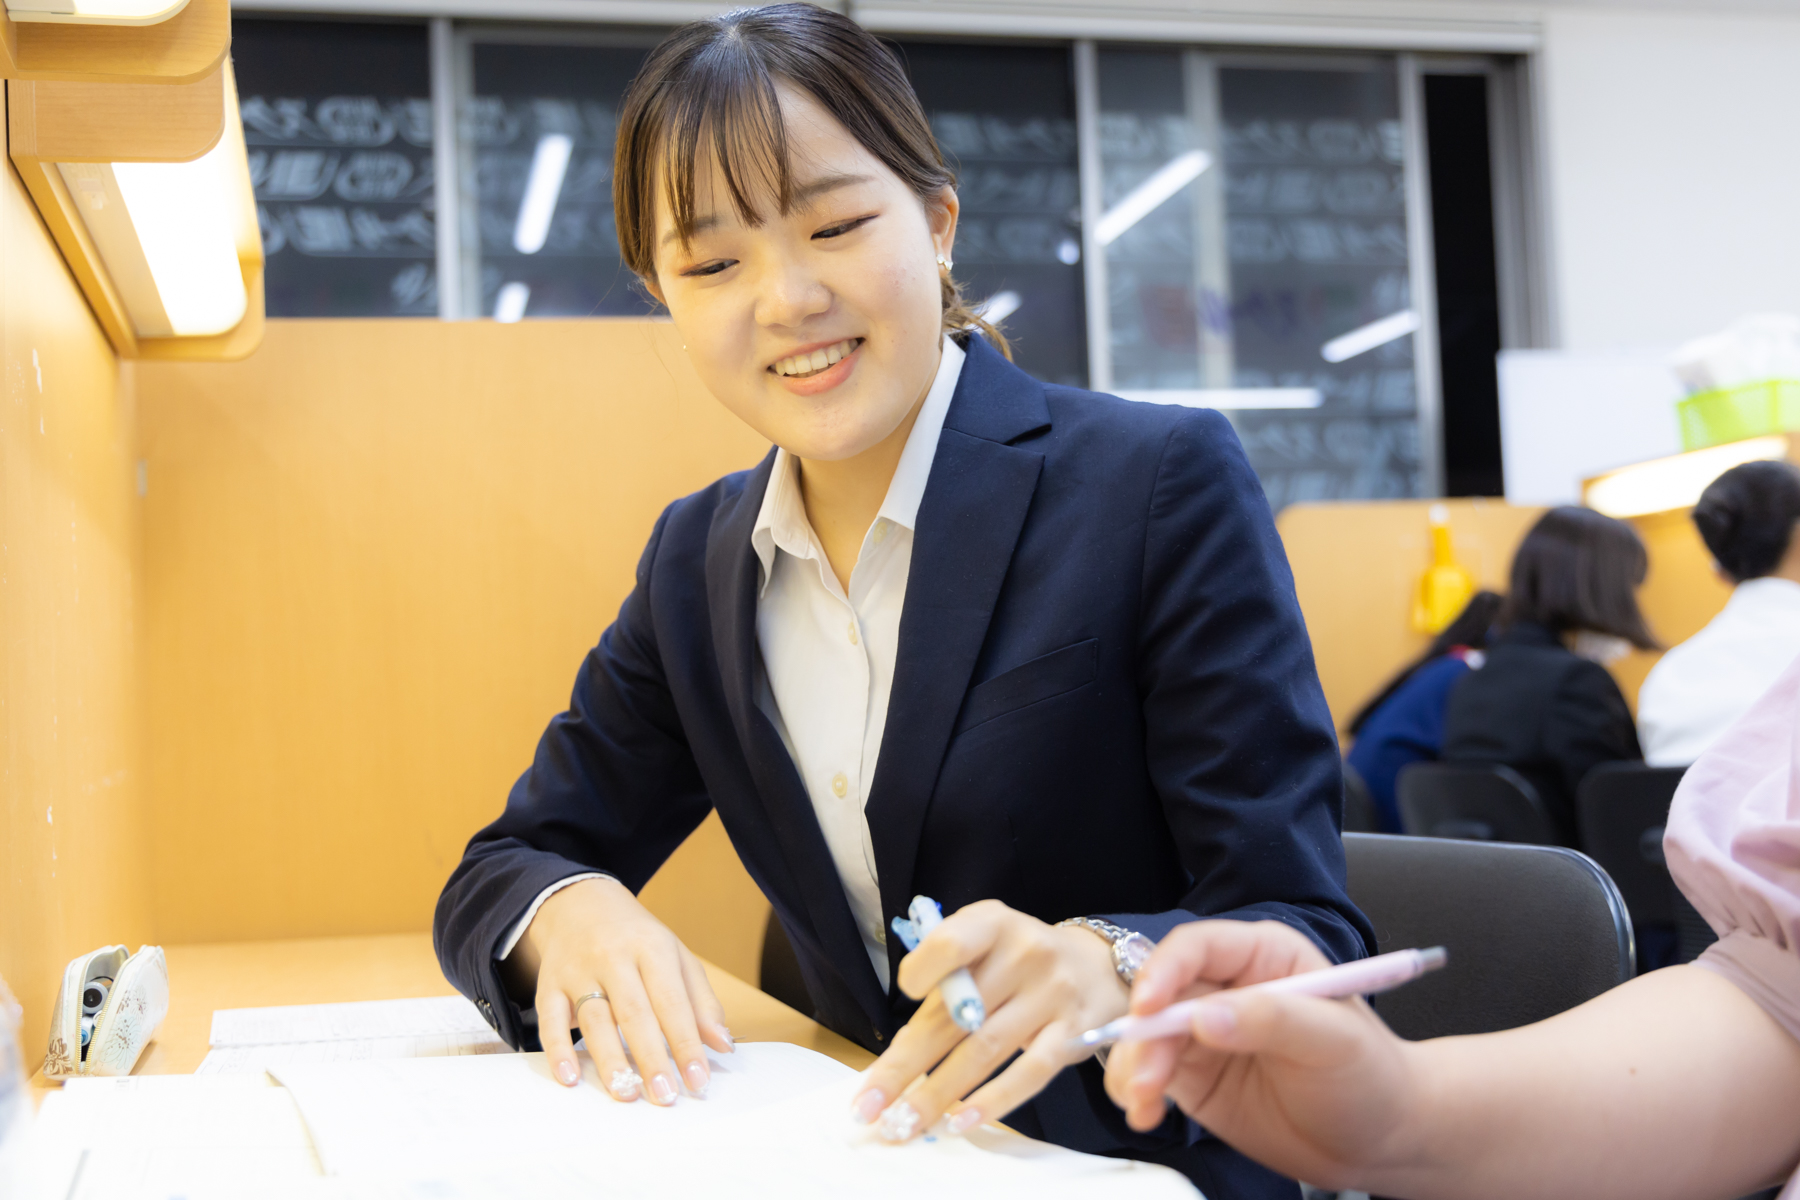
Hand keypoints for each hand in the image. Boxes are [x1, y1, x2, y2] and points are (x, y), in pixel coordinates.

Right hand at [511, 877, 734, 1103]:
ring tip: (625, 1094)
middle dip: (651, 1058)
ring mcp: (578, 971)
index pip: (673, 1002)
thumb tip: (723, 1044)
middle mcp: (614, 958)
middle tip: (664, 1096)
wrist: (580, 902)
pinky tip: (569, 1077)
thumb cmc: (637, 939)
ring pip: (594, 1019)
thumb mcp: (676, 957)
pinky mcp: (549, 985)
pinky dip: (557, 1050)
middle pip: (634, 1013)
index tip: (698, 1080)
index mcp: (652, 948)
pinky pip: (550, 1020)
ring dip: (610, 1060)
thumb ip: (701, 1002)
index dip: (686, 1044)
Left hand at [852, 900, 1127, 1140]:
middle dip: (905, 1065)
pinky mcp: (1072, 1035)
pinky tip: (959, 1122)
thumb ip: (947, 979)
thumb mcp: (985, 942)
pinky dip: (992, 1101)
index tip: (904, 996)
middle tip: (868, 1105)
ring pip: (985, 1050)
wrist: (1096, 967)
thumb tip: (898, 1050)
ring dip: (937, 1093)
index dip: (922, 970)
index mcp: (993, 924)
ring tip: (902, 1124)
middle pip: (956, 1015)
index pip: (951, 944)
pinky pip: (1029, 1073)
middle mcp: (1025, 954)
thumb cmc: (1018, 959)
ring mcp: (1052, 996)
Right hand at [1103, 920, 1423, 1189]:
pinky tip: (1147, 1115)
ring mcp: (1206, 1034)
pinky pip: (1149, 1074)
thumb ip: (1272, 1020)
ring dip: (1135, 1067)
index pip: (1196, 947)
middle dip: (1143, 1033)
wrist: (1381, 1140)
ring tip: (1146, 1102)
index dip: (1164, 971)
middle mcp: (1226, 988)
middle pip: (1161, 995)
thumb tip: (1205, 1017)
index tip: (1147, 1007)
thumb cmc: (1371, 1077)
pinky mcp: (1195, 1076)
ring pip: (1146, 1037)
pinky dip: (1137, 1093)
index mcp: (1263, 957)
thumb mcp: (1333, 1041)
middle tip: (1146, 1073)